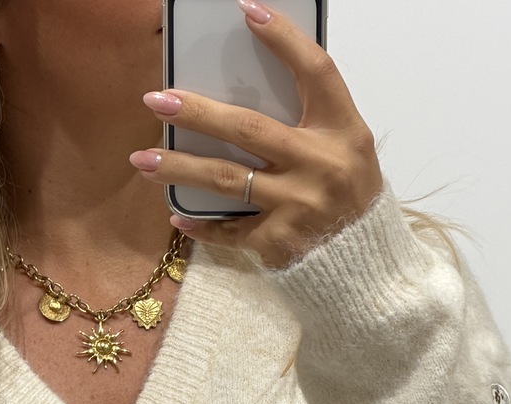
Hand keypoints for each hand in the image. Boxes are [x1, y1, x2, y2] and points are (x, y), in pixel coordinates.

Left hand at [131, 0, 384, 270]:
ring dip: (180, 167)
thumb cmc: (349, 201)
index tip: (248, 11)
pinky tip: (177, 215)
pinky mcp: (280, 242)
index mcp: (344, 132)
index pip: (315, 71)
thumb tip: (243, 96)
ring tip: (143, 159)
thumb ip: (309, 124)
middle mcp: (321, 165)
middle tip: (156, 99)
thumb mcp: (347, 152)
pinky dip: (201, 225)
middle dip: (197, 112)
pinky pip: (230, 230)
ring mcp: (298, 206)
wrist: (367, 271)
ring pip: (227, 179)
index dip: (283, 40)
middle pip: (249, 128)